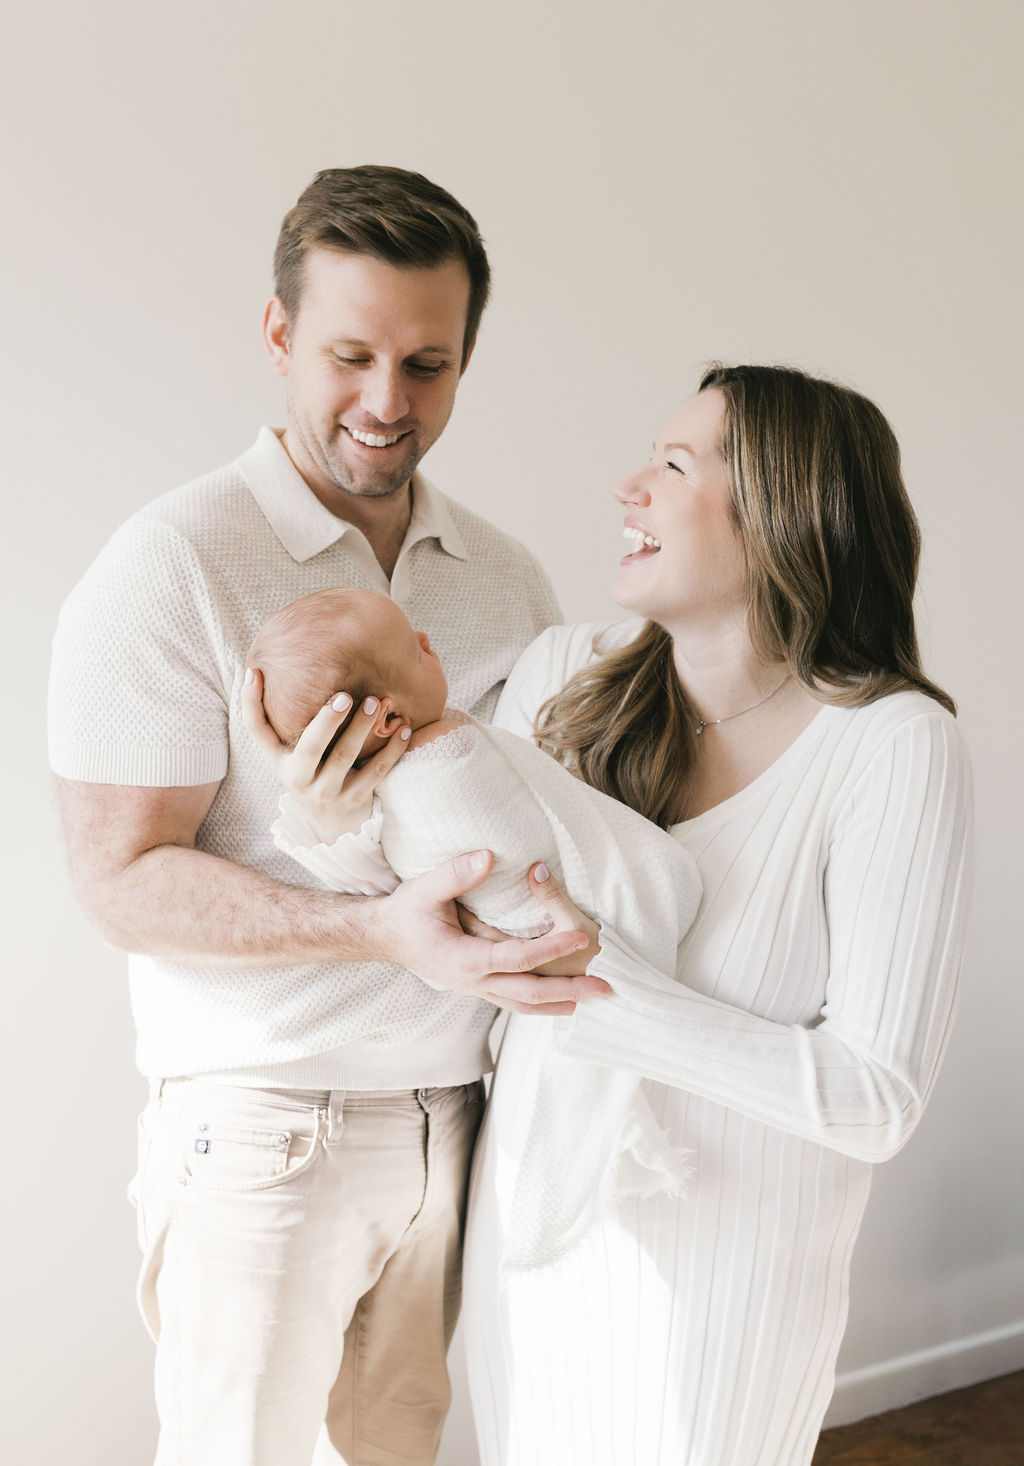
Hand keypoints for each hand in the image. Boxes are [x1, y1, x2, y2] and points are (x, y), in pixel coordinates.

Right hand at [241, 669, 408, 843]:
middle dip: (326, 720)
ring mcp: (326, 791)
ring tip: (376, 701)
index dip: (250, 701)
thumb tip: (269, 668)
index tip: (256, 671)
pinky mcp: (354, 800)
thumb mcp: (290, 755)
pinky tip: (403, 729)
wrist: (332, 828)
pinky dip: (391, 750)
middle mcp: (297, 777)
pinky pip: (375, 772)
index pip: (256, 729)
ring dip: (361, 727)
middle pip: (309, 747)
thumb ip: (283, 721)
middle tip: (343, 696)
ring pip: (344, 757)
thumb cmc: (311, 775)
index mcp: (278, 759)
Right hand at [378, 851, 610, 1014]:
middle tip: (605, 986)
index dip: (550, 948)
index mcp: (462, 959)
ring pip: (524, 1005)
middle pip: (529, 994)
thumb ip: (455, 874)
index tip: (580, 937)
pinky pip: (516, 1002)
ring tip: (593, 1001)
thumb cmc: (405, 913)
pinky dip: (542, 1005)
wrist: (385, 937)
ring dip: (560, 1005)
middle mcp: (473, 982)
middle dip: (569, 991)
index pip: (515, 958)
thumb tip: (488, 857)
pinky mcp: (480, 987)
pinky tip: (564, 1001)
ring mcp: (476, 989)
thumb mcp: (424, 889)